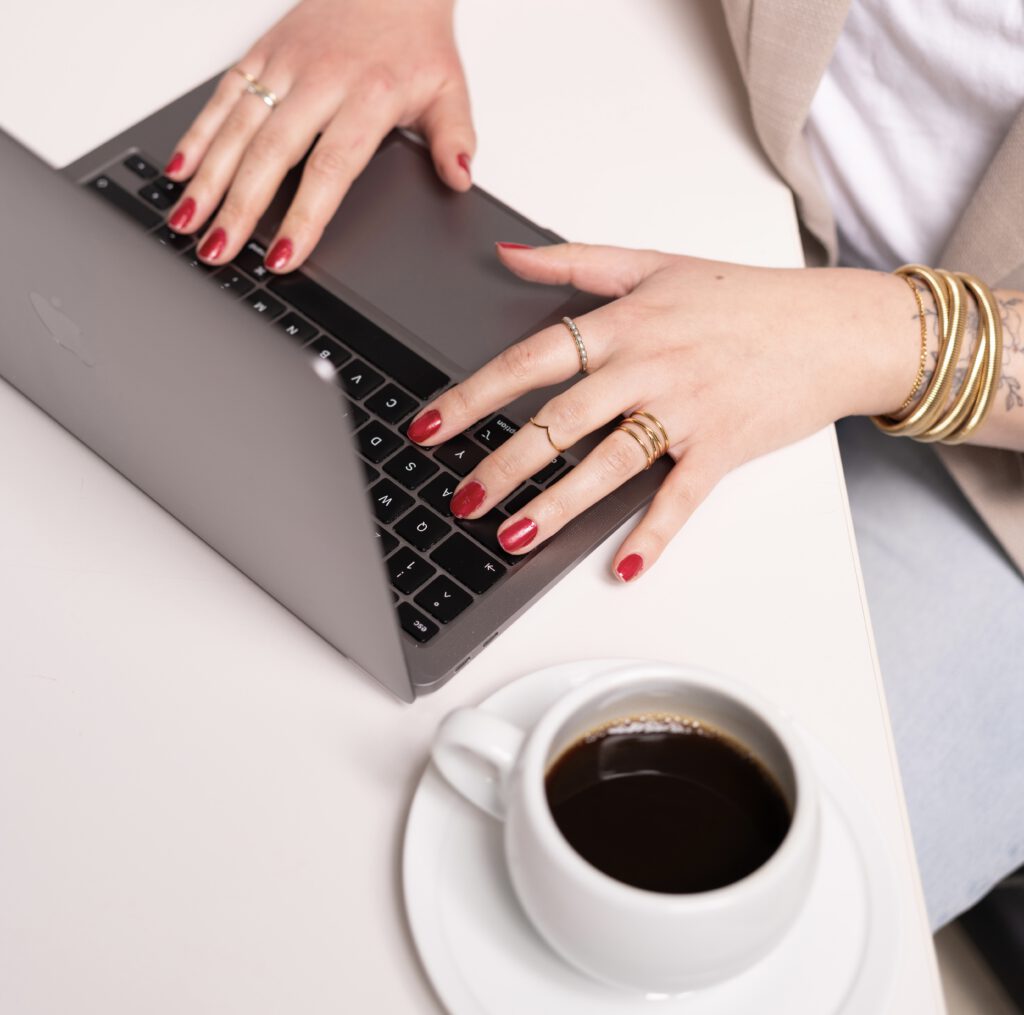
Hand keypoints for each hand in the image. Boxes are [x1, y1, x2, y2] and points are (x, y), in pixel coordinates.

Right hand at [161, 0, 472, 271]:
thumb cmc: (415, 36)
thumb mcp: (449, 87)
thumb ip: (454, 138)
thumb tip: (459, 178)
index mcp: (368, 95)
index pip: (330, 167)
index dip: (304, 215)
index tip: (283, 254)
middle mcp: (320, 79)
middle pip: (271, 154)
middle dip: (239, 208)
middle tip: (217, 251)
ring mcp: (285, 64)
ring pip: (238, 127)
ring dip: (209, 178)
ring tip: (186, 222)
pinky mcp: (261, 51)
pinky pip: (224, 96)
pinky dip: (199, 133)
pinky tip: (181, 170)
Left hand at [406, 243, 920, 580]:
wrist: (834, 325)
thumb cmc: (745, 298)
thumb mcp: (656, 261)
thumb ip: (575, 261)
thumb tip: (507, 255)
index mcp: (624, 323)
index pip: (531, 359)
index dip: (475, 394)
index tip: (431, 425)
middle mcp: (648, 365)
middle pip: (560, 419)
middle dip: (503, 464)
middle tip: (462, 500)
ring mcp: (687, 408)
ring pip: (608, 461)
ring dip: (557, 504)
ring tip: (513, 536)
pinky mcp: (723, 447)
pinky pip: (680, 498)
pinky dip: (653, 535)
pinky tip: (623, 567)